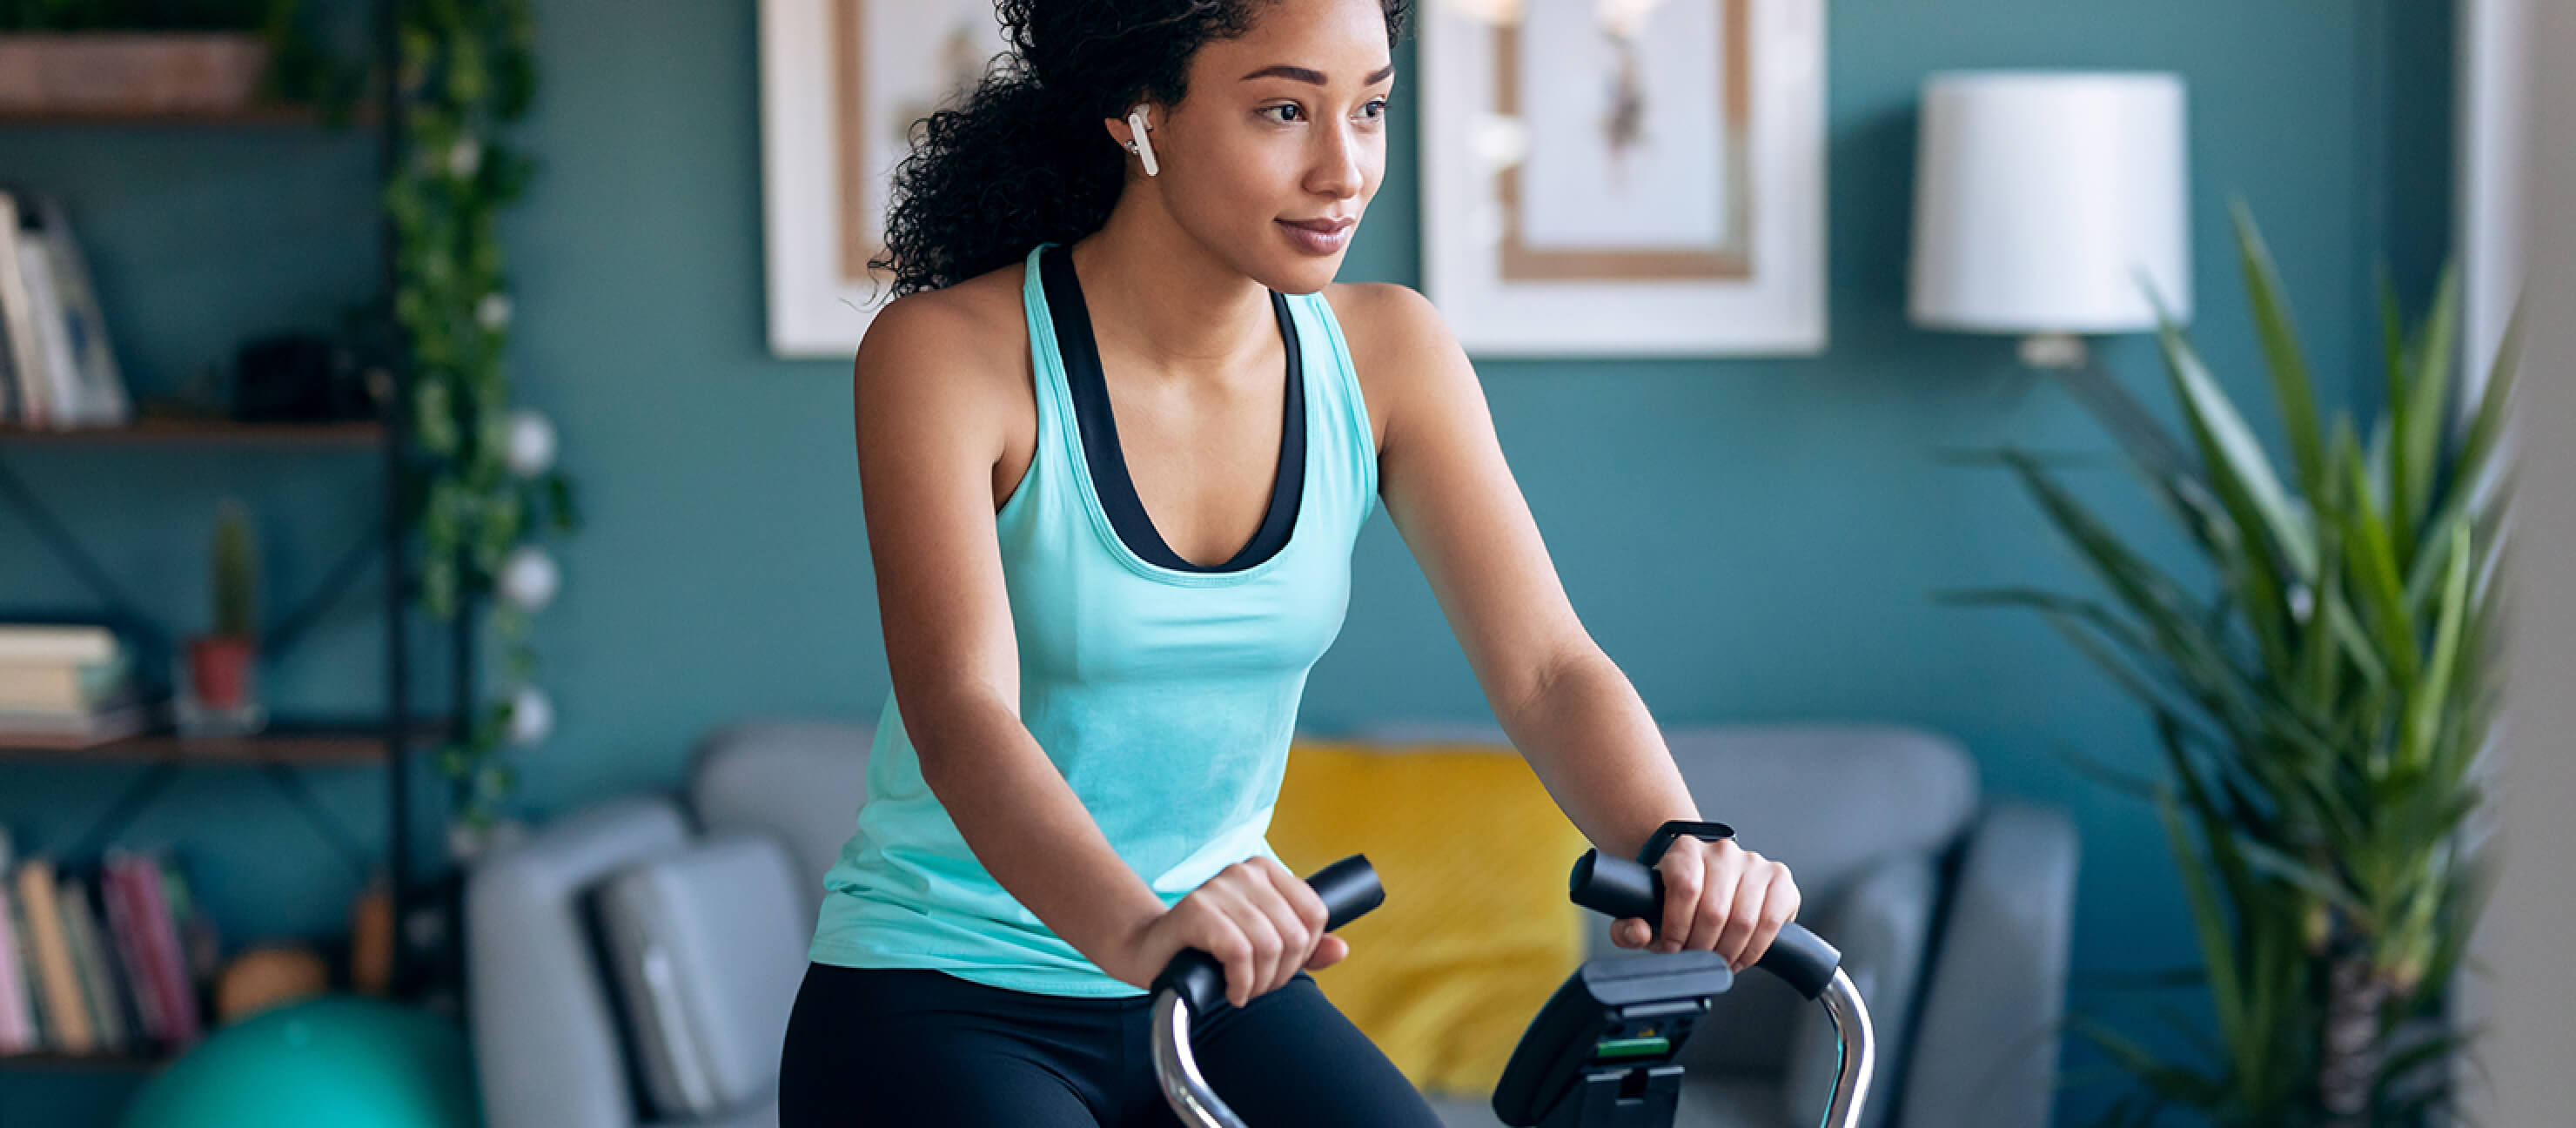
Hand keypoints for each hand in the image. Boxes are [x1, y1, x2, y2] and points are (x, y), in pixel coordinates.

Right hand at [1113, 856, 1350, 1007]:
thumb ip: (1305, 948)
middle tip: (1257, 985)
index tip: (1280, 967)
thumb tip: (1341, 949)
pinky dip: (1240, 982)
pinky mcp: (1196, 909)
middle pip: (1294, 934)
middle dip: (1280, 974)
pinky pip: (1239, 952)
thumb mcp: (1263, 946)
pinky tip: (1231, 990)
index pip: (1315, 913)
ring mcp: (1219, 887)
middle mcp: (1244, 871)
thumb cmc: (1208, 947)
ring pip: (1269, 945)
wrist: (1151, 951)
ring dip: (1258, 983)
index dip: (1304, 952)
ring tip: (1242, 989)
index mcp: (1266, 870)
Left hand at [1609, 834, 1800, 973]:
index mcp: (1685, 850)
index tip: (1674, 947)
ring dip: (1729, 952)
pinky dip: (1754, 949)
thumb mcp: (1645, 912)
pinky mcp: (1779, 878)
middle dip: (1703, 946)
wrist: (1707, 879)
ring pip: (1744, 920)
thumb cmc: (1676, 899)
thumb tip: (1636, 932)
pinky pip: (1770, 922)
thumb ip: (1628, 927)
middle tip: (1697, 958)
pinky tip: (1740, 957)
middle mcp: (1722, 851)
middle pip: (1715, 910)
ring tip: (1717, 961)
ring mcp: (1754, 862)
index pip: (1685, 888)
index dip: (1678, 926)